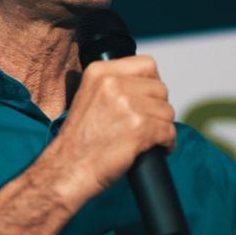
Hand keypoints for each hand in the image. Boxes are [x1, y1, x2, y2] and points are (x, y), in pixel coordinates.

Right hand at [47, 55, 175, 200]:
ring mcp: (126, 105)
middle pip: (160, 88)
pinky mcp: (138, 128)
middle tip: (147, 122)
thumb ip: (113, 84)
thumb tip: (147, 85)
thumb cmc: (78, 141)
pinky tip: (156, 148)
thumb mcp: (88, 96)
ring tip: (149, 137)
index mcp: (99, 72)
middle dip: (158, 107)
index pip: (147, 64)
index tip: (147, 99)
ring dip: (162, 126)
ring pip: (167, 110)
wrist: (67, 170)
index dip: (152, 84)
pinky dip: (167, 143)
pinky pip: (169, 131)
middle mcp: (112, 84)